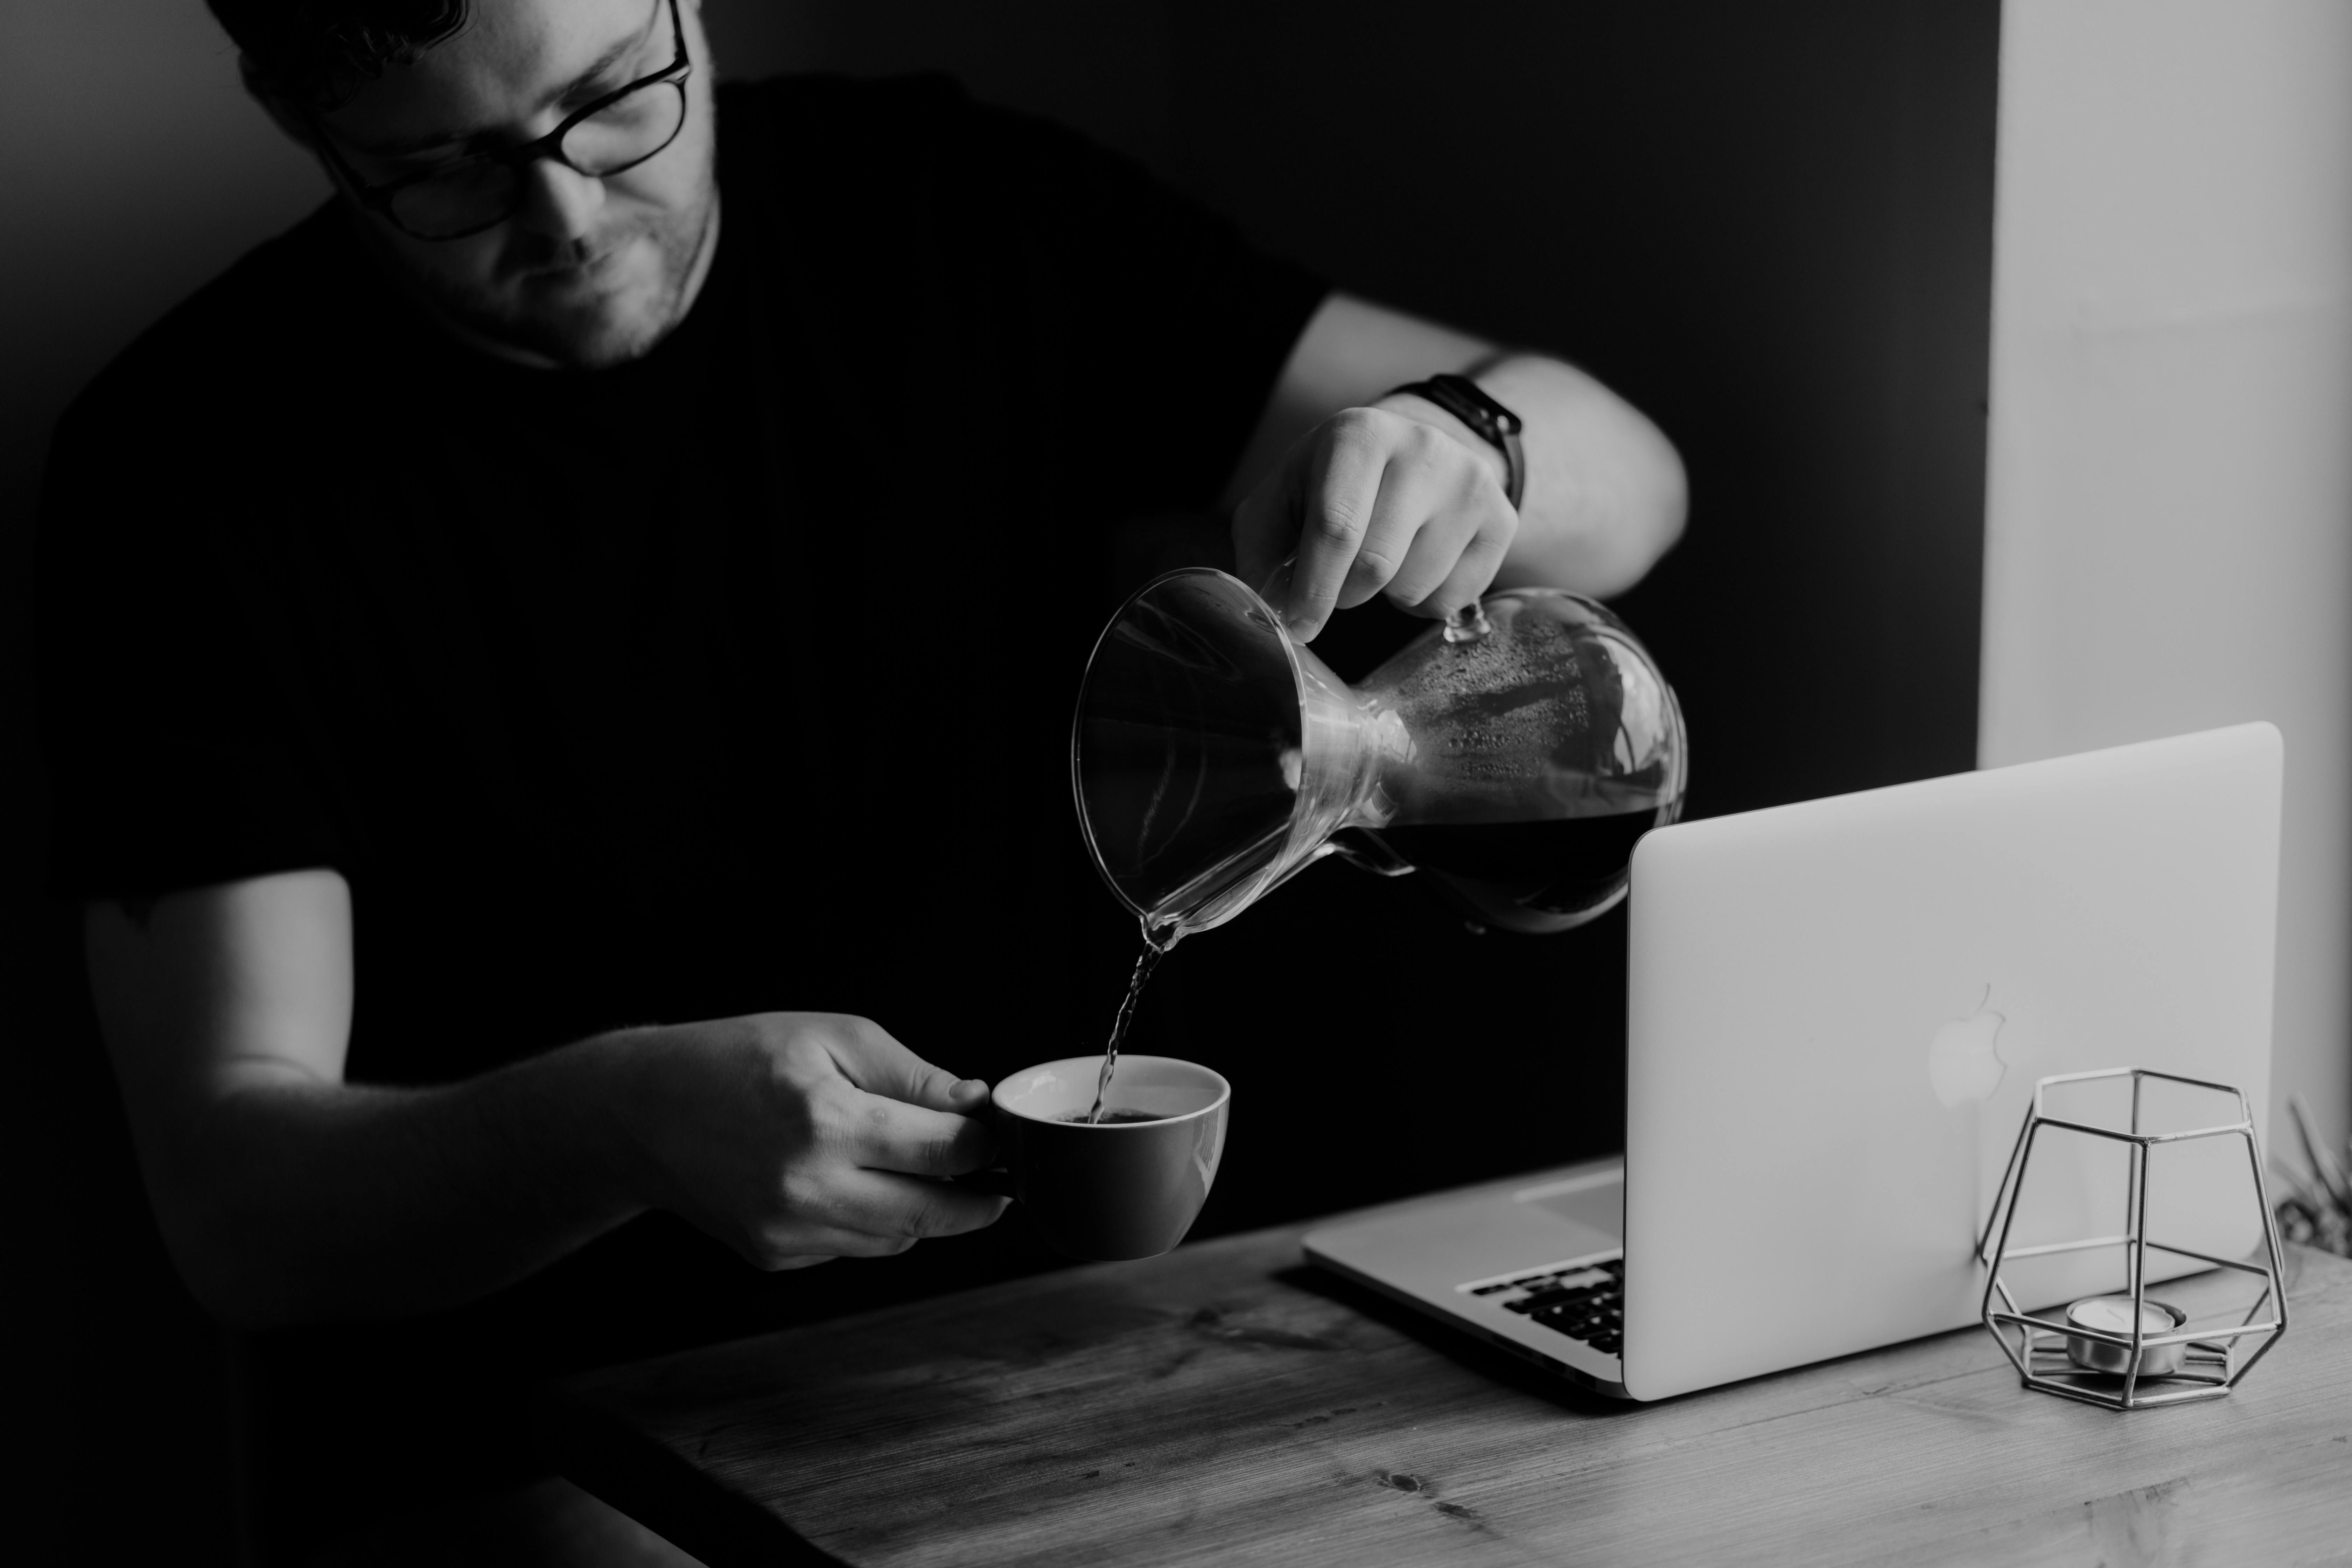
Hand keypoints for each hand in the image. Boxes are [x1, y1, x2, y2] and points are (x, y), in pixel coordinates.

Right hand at [616, 1012, 1007, 1269]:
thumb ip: (911, 1077)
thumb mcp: (832, 1036)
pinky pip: (854, 1247)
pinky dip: (872, 1220)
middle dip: (978, 1198)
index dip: (987, 1145)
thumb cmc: (738, 1058)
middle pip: (933, 1214)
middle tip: (997, 1178)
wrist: (641, 1110)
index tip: (999, 1135)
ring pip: (898, 1239)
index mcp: (827, 1123)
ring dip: (923, 1209)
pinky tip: (852, 1181)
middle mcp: (807, 1189)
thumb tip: (976, 1108)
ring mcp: (788, 1232)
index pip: (944, 1153)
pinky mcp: (774, 1255)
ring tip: (919, 1168)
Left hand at [1232, 398, 1518, 641]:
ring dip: (1385, 596)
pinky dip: (1423, 601)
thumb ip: (1262, 549)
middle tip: (1338, 581)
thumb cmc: (1334, 483)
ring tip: (1384, 558)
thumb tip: (1270, 612)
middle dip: (1344, 593)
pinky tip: (1417, 562)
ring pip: (1414, 588)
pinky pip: (1452, 599)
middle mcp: (1422, 449)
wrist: (1412, 454)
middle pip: (1376, 565)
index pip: (1337, 525)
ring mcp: (1470, 482)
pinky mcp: (1501, 518)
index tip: (1298, 628)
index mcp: (1359, 435)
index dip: (1313, 588)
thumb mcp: (1283, 498)